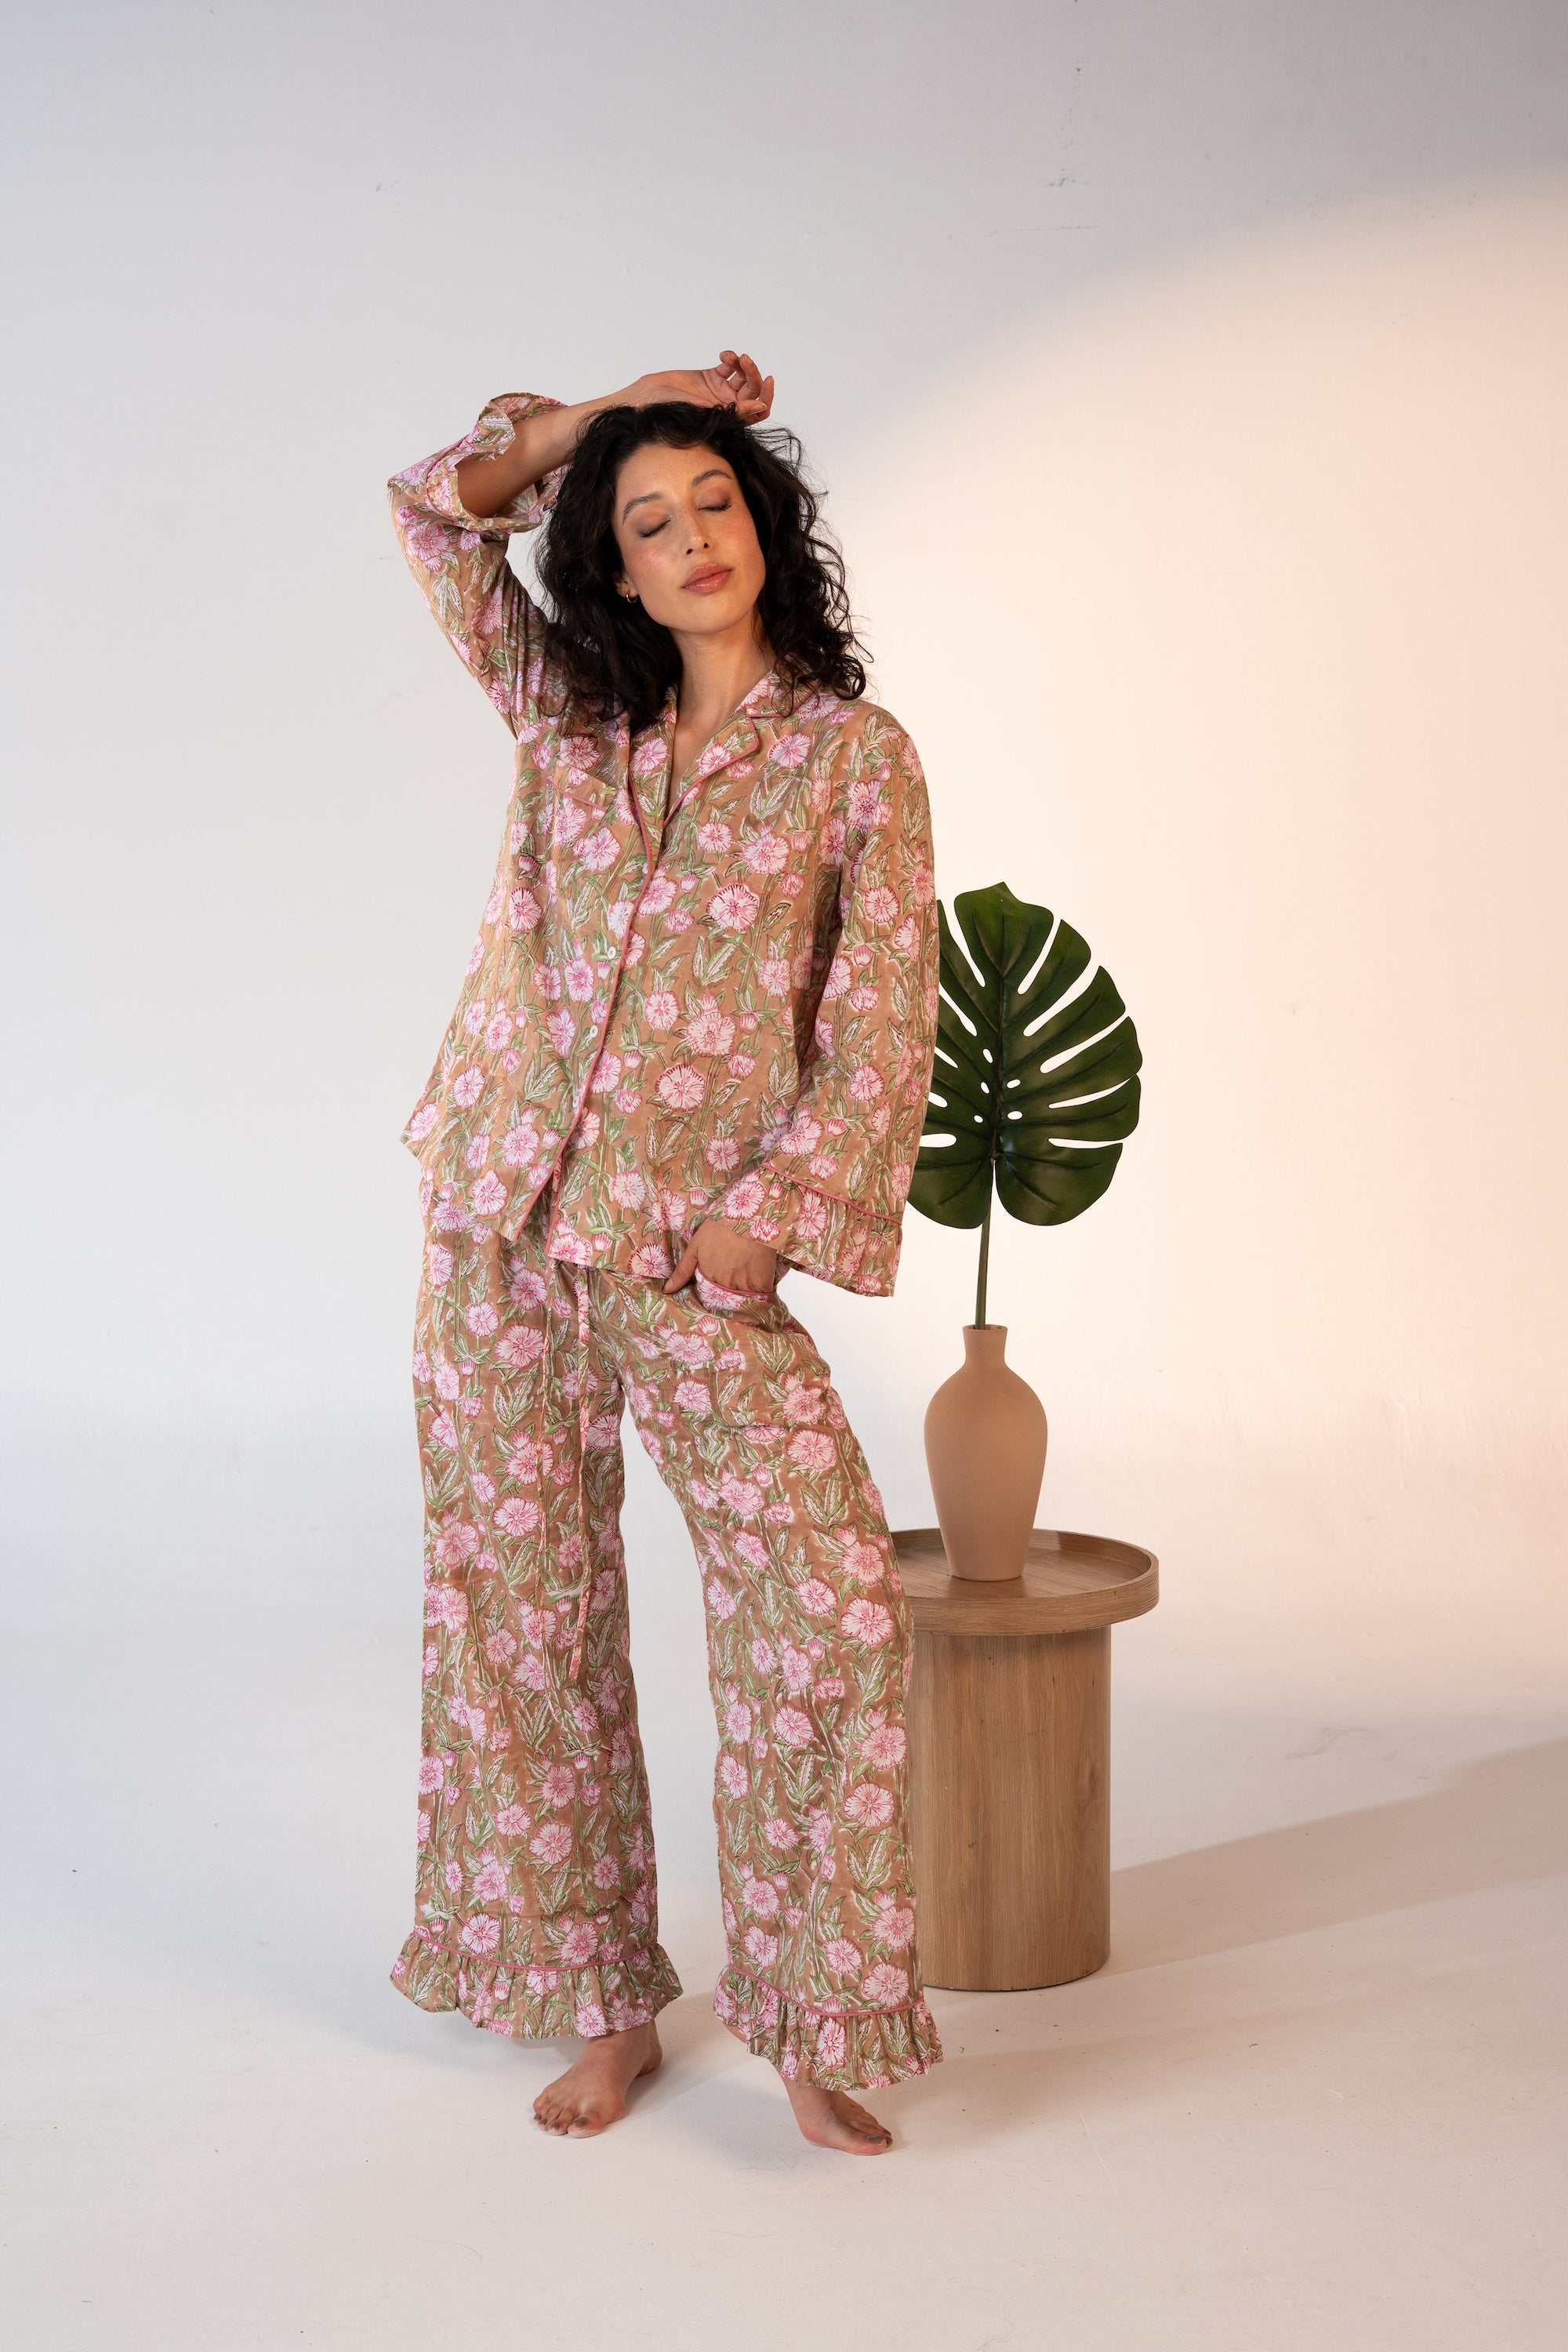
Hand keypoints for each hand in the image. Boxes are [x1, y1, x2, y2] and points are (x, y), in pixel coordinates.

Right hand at [627, 350, 774, 423]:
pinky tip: (723, 355)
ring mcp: (721, 391)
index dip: (767, 396)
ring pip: (744, 376)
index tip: (768, 381)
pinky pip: (730, 366)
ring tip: (734, 357)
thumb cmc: (674, 413)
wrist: (651, 400)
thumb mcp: (708, 413)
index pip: (759, 410)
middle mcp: (729, 406)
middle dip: (753, 374)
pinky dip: (731, 358)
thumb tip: (760, 406)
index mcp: (732, 419)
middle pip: (753, 390)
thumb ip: (735, 411)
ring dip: (743, 364)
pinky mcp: (712, 376)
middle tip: (745, 361)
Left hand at [662, 1214, 778, 1296]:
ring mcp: (743, 1286)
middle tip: (737, 1272)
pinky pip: (762, 1295)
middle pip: (726, 1296)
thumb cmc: (719, 1228)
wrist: (747, 1218)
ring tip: (749, 1272)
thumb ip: (683, 1271)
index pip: (709, 1294)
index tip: (719, 1281)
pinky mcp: (761, 1284)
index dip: (714, 1289)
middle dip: (730, 1290)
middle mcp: (724, 1285)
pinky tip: (762, 1281)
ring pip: (743, 1297)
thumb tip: (668, 1290)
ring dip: (746, 1291)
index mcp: (708, 1277)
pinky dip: (762, 1293)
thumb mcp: (696, 1246)